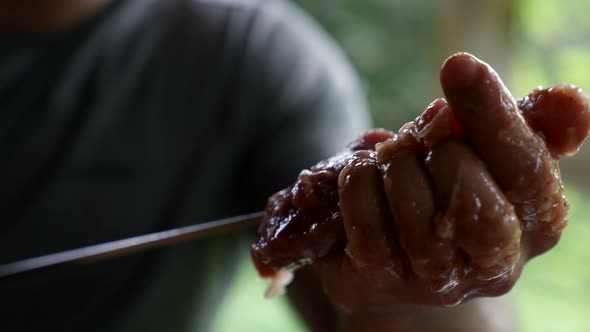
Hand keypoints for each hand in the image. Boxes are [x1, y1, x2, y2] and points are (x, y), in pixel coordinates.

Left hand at [313, 53, 589, 311]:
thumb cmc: (442, 181)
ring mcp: (436, 277)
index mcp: (536, 220)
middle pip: (473, 200)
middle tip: (421, 138)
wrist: (390, 239)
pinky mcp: (383, 278)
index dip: (493, 115)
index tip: (459, 65)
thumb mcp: (485, 146)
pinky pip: (367, 222)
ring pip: (416, 213)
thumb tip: (568, 100)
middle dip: (438, 150)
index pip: (527, 170)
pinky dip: (360, 182)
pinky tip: (364, 176)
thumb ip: (526, 124)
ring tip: (393, 158)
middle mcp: (494, 261)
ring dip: (395, 165)